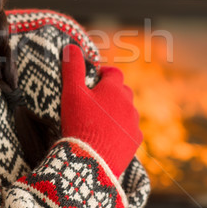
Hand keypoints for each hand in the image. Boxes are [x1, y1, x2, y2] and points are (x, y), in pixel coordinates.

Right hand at [61, 44, 141, 176]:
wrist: (91, 161)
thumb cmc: (80, 123)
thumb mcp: (71, 93)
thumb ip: (72, 68)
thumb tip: (70, 46)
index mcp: (115, 89)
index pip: (114, 73)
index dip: (104, 74)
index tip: (95, 78)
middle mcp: (129, 103)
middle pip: (123, 91)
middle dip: (111, 93)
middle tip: (94, 101)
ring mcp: (134, 123)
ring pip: (127, 111)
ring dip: (117, 112)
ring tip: (100, 121)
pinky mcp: (135, 142)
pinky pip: (130, 131)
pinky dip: (121, 131)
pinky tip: (107, 137)